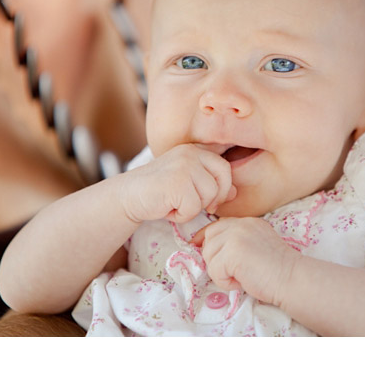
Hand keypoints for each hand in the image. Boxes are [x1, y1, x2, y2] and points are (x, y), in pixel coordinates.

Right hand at [119, 144, 236, 223]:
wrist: (129, 196)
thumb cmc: (160, 191)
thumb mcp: (188, 183)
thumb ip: (210, 183)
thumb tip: (235, 192)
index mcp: (195, 150)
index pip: (225, 166)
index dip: (224, 186)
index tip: (212, 200)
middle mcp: (190, 153)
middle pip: (223, 178)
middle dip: (214, 197)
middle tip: (196, 205)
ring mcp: (183, 165)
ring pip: (209, 195)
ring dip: (193, 208)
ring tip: (175, 204)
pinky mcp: (176, 182)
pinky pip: (193, 207)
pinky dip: (181, 215)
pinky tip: (167, 208)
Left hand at [191, 217, 299, 305]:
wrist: (292, 279)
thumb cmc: (277, 269)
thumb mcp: (256, 245)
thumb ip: (237, 241)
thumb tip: (209, 247)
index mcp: (247, 222)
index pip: (216, 225)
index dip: (204, 238)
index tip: (197, 244)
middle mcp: (240, 225)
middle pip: (209, 240)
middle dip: (215, 259)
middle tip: (235, 270)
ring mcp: (235, 237)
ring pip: (209, 257)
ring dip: (221, 273)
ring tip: (242, 276)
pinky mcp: (232, 252)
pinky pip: (214, 270)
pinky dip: (225, 282)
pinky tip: (242, 281)